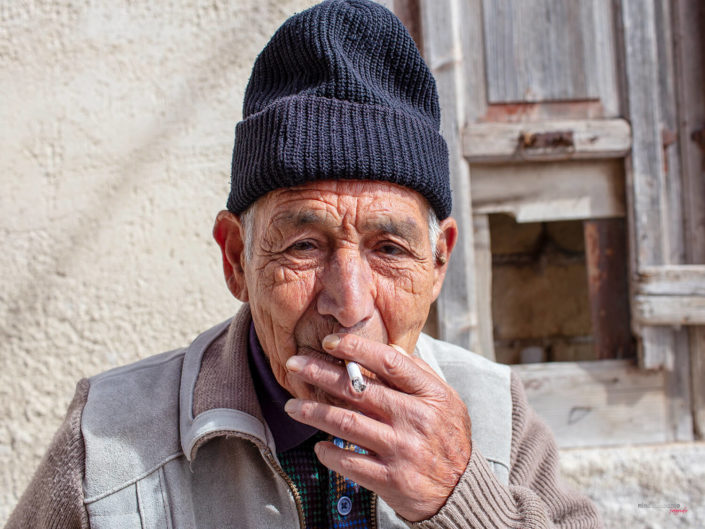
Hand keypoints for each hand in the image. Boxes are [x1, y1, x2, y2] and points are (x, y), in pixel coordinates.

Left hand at [283, 333, 471, 521]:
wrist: (461, 492)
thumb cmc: (448, 439)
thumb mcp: (446, 401)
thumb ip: (419, 374)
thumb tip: (388, 347)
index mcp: (430, 395)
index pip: (389, 362)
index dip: (357, 348)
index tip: (330, 341)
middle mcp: (415, 419)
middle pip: (358, 390)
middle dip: (320, 373)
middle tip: (294, 363)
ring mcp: (401, 450)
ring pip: (346, 424)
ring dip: (313, 412)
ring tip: (292, 406)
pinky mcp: (390, 479)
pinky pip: (349, 462)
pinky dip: (328, 453)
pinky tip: (318, 446)